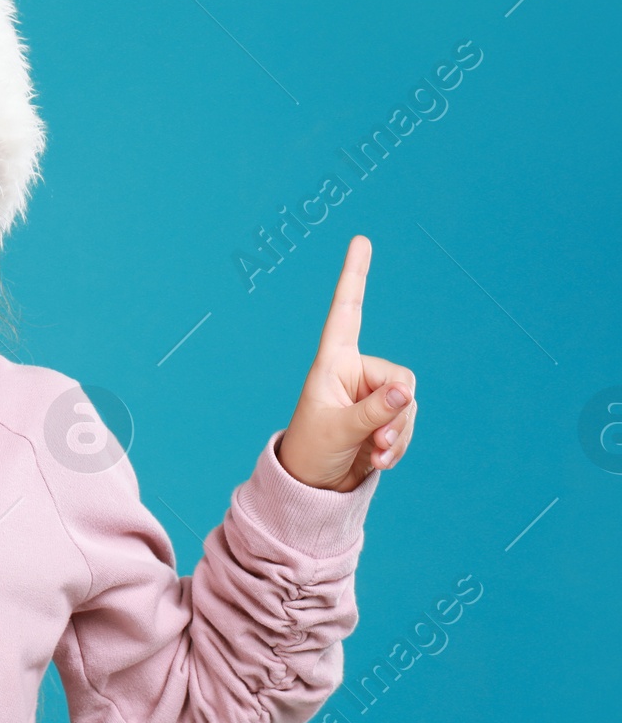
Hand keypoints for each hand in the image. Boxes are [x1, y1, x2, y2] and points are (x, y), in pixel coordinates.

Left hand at [278, 234, 416, 491]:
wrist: (315, 483)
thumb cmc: (314, 449)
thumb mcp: (341, 430)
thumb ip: (375, 411)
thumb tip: (407, 391)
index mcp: (333, 360)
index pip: (346, 311)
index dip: (355, 276)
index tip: (361, 240)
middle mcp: (355, 370)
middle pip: (401, 378)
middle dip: (397, 414)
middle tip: (376, 442)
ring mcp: (372, 392)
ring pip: (409, 404)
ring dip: (398, 434)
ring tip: (373, 452)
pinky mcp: (384, 414)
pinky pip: (409, 422)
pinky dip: (399, 444)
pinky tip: (378, 459)